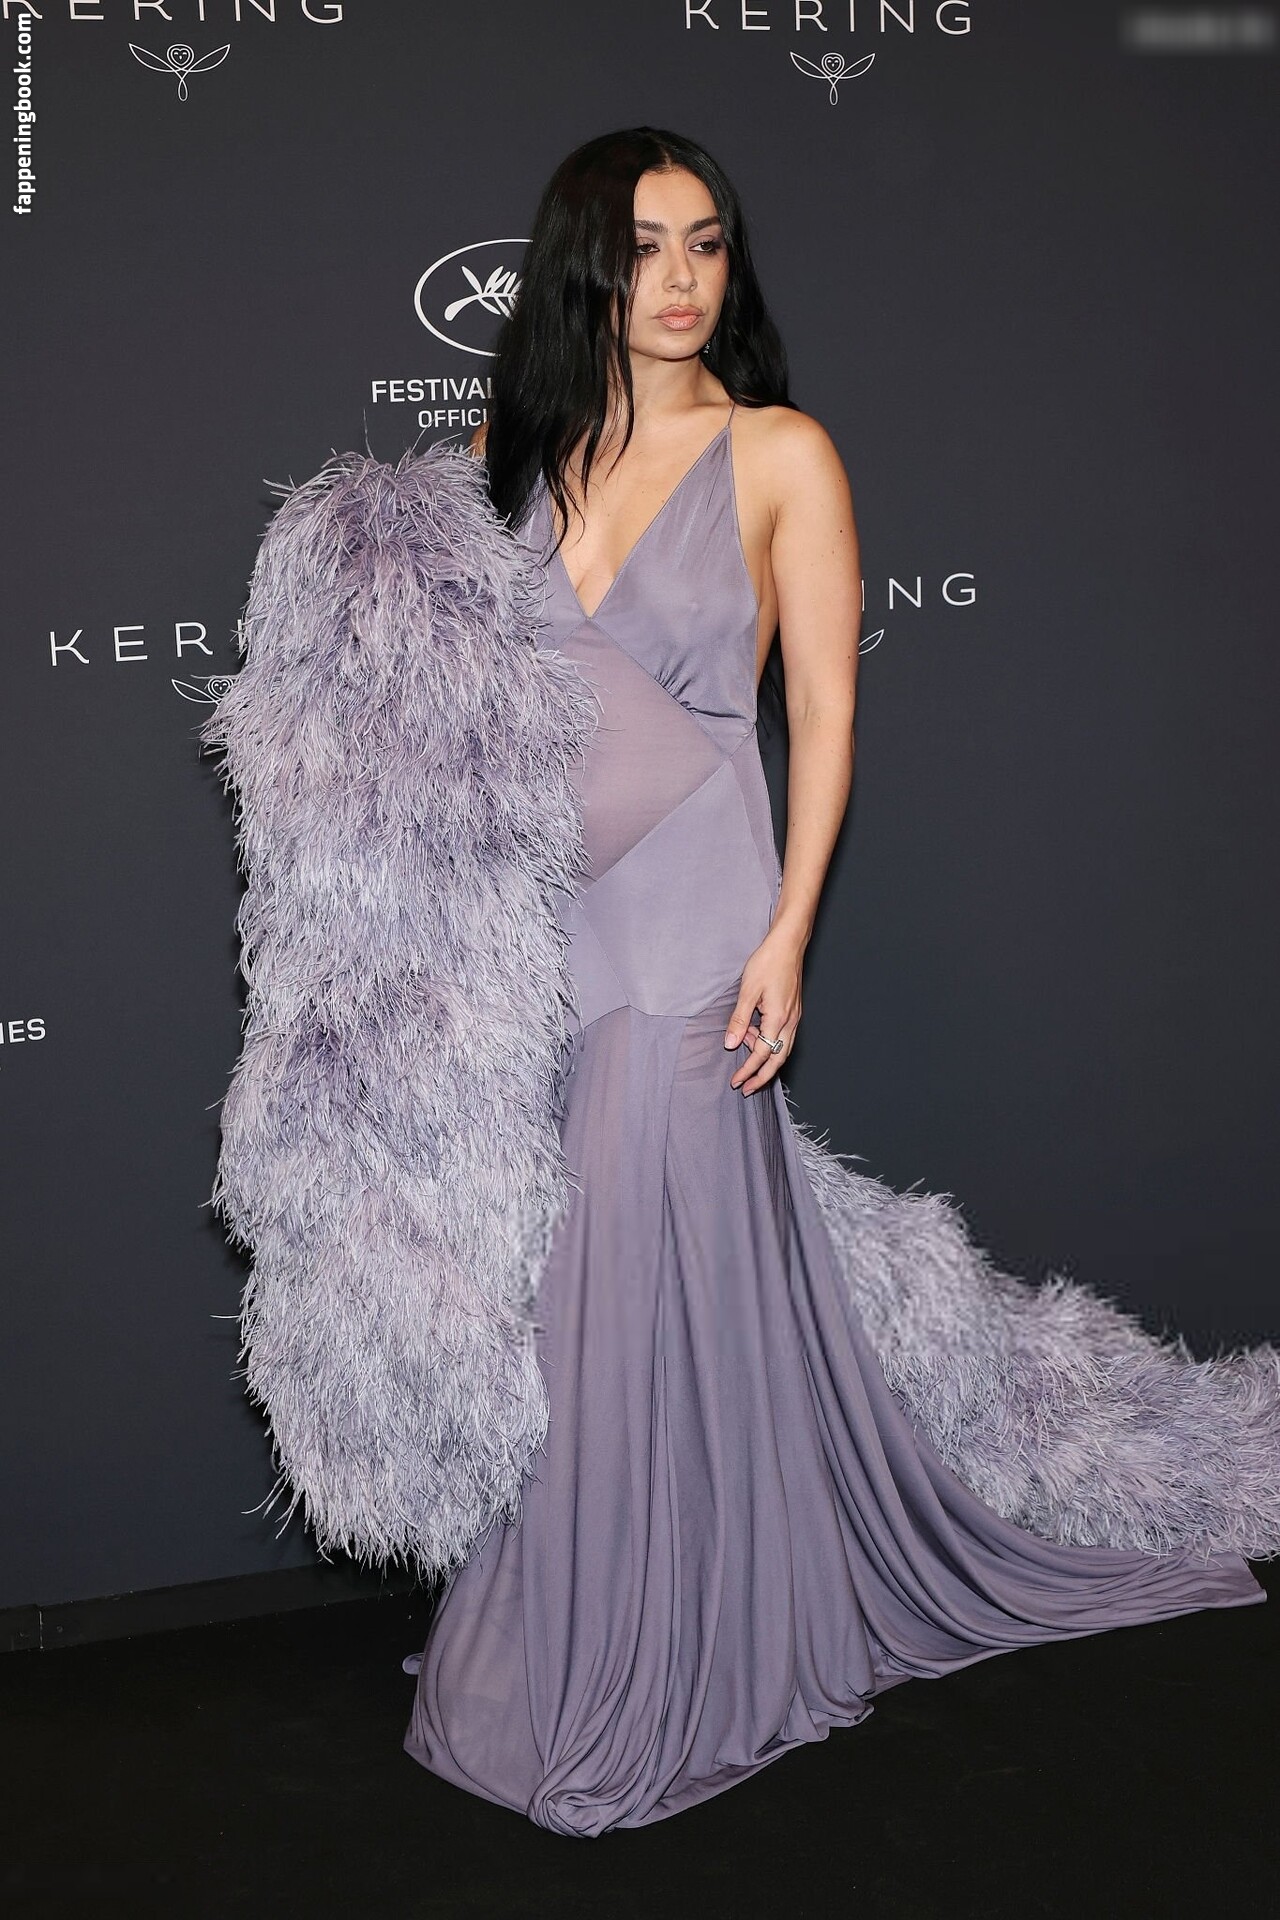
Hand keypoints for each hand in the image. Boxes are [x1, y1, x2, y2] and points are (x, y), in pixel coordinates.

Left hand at [723, 926, 804, 1095]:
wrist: (788, 944)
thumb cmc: (768, 962)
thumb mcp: (748, 991)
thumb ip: (739, 1020)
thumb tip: (731, 1044)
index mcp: (779, 1018)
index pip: (762, 1053)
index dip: (748, 1070)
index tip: (736, 1082)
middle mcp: (791, 1021)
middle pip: (778, 1059)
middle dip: (762, 1076)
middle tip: (746, 1088)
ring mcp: (794, 1016)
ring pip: (783, 1049)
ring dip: (766, 1060)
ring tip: (745, 1056)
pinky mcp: (793, 1010)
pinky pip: (783, 1036)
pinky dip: (769, 1043)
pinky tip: (754, 1035)